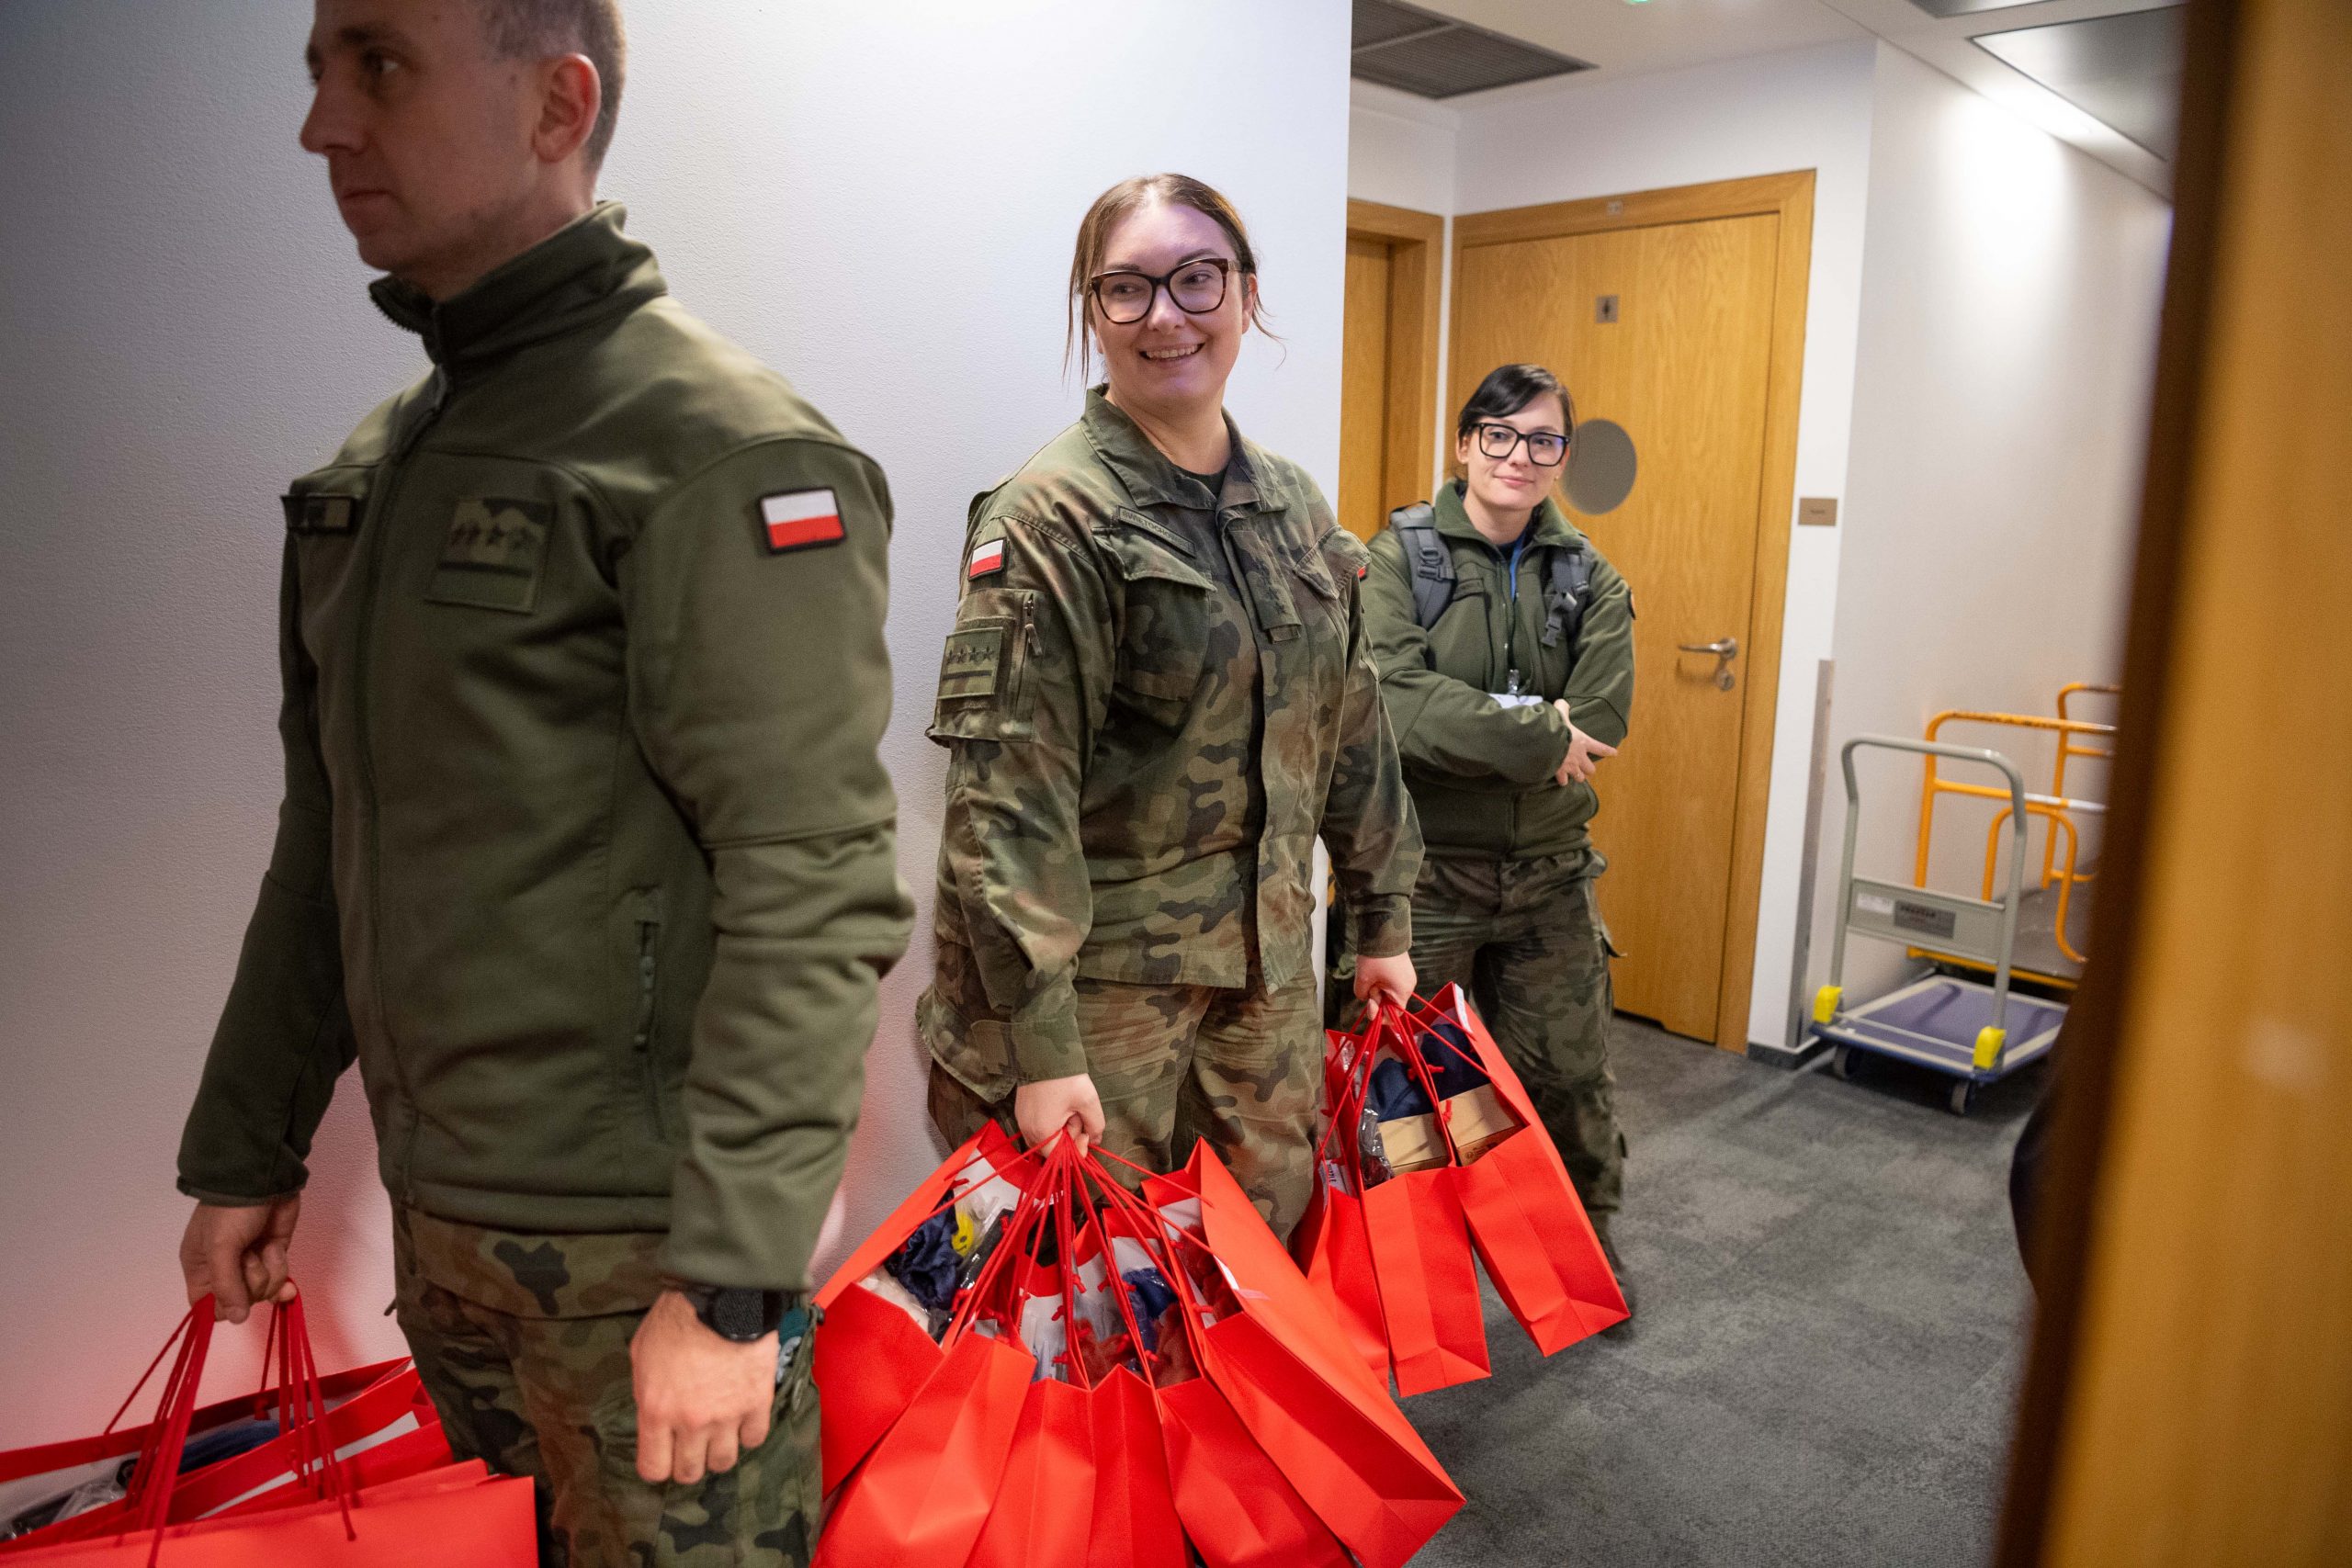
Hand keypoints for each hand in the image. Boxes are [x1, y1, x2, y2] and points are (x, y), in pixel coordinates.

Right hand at [179, 1197, 300, 1323]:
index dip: (221, 1307)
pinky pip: (280, 1279)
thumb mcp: (220, 1248)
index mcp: (200, 1268)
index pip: (205, 1306)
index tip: (232, 1297)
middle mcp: (224, 1269)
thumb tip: (236, 1319)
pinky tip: (276, 1249)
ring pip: (263, 1293)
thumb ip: (226, 1286)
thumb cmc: (231, 1213)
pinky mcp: (274, 1255)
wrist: (263, 1181)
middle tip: (249, 1256)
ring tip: (263, 1247)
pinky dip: (281, 1267)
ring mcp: (252, 1263)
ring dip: (268, 1271)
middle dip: (250, 1282)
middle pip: (239, 1302)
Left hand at [630, 1290, 778, 1484]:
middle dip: (687, 1464)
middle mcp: (691, 1423)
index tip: (662, 1456)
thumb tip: (654, 1410)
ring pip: (724, 1462)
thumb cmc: (676, 1319)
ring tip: (719, 1434)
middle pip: (689, 1472)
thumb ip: (647, 1390)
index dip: (657, 1466)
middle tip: (691, 1447)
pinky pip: (754, 1438)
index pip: (653, 1468)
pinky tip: (742, 1419)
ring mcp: (727, 1417)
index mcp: (657, 1412)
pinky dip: (748, 1433)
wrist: (722, 1296)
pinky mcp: (757, 1404)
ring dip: (718, 1452)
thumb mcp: (641, 1354)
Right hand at [1014, 1073, 1105, 1150]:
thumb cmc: (1064, 1077)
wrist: (1042, 1051)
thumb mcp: (1087, 1101)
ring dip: (1061, 1128)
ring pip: (1046, 1137)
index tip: (1086, 1133)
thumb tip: (1095, 1139)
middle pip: (1052, 1149)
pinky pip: (1038, 1126)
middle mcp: (1028, 1130)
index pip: (1060, 1158)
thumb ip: (1095, 1125)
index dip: (1077, 1150)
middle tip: (1077, 1114)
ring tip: (1068, 1107)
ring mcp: (1022, 1121)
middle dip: (1069, 1136)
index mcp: (1043, 1132)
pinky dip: (1051, 1121)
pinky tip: (1059, 1104)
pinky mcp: (1021, 1111)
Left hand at [1354, 952, 1416, 1009]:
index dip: (1380, 1015)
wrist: (1383, 933)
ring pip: (1391, 992)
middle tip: (1368, 986)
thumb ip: (1363, 995)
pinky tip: (1376, 972)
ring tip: (1372, 976)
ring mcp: (1408, 977)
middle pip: (1391, 1003)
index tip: (1369, 1005)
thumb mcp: (1363, 980)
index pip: (1394, 1015)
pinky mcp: (1404, 970)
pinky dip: (1383, 982)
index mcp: (1402, 992)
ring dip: (1379, 989)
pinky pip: (1393, 983)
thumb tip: (1366, 999)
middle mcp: (1408, 987)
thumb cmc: (1374, 958)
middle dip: (1377, 998)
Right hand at [1552, 700, 1617, 785]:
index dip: (1608, 751)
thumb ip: (1562, 707)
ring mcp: (1570, 766)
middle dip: (1588, 769)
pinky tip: (1558, 777)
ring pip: (1579, 777)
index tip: (1614, 753)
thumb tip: (1562, 702)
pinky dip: (1561, 779)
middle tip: (1583, 767)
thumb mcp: (1560, 714)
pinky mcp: (1560, 772)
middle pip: (1591, 769)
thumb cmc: (1556, 728)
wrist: (1545, 742)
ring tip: (1572, 774)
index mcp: (1583, 742)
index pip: (1600, 748)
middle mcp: (1580, 757)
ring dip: (1577, 776)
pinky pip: (1563, 781)